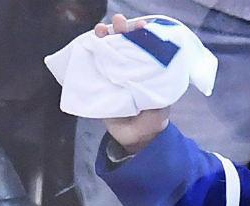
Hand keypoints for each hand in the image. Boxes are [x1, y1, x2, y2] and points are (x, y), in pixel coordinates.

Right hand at [96, 14, 169, 153]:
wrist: (136, 140)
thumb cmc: (152, 121)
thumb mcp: (160, 106)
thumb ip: (158, 94)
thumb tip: (152, 79)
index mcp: (148, 72)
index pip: (145, 48)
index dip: (142, 36)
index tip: (141, 25)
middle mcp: (131, 71)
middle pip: (126, 46)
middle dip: (122, 32)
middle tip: (118, 21)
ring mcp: (116, 77)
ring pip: (109, 53)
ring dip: (105, 39)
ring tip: (101, 29)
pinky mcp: (102, 85)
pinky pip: (95, 68)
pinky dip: (91, 55)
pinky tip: (88, 45)